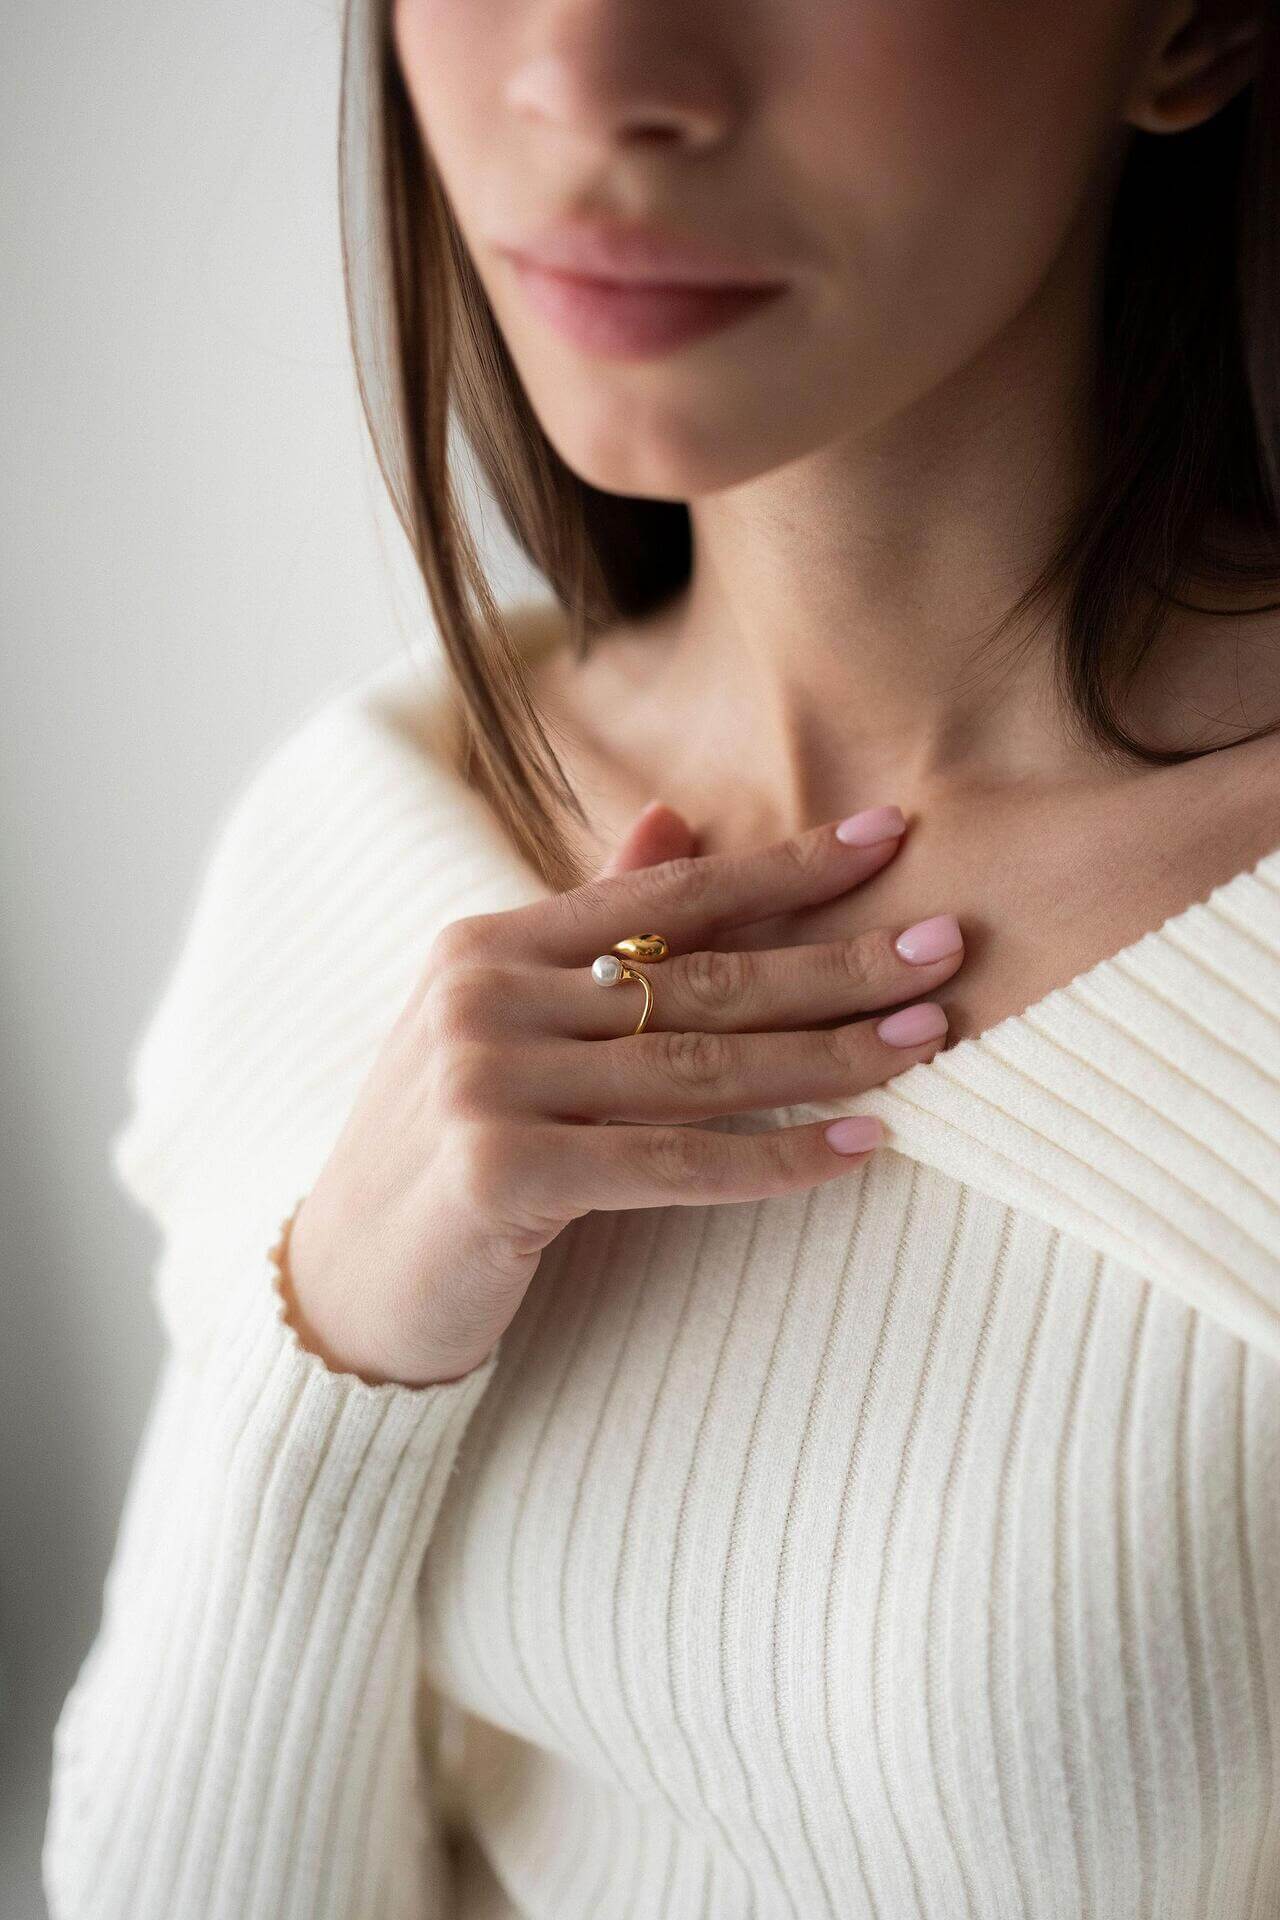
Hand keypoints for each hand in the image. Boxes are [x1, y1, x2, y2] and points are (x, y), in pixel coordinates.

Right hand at [282, 801, 962, 1387]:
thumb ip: (589, 925)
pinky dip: (775, 1159)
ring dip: (831, 1053)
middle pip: (701, 977)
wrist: (340, 1284)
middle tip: (951, 947)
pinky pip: (674, 1160)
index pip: (665, 895)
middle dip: (838, 963)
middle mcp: (484, 997)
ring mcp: (486, 1081)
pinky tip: (861, 1146)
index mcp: (489, 946)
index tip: (890, 837)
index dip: (784, 866)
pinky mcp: (501, 1172)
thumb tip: (676, 821)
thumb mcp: (503, 1022)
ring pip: (701, 1065)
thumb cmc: (442, 1149)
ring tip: (929, 1037)